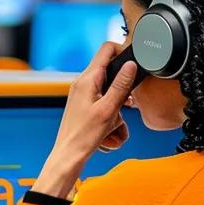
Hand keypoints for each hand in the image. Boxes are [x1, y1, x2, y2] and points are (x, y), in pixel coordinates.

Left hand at [31, 42, 139, 198]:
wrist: (69, 154)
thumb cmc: (84, 136)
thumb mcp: (109, 110)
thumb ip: (121, 85)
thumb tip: (131, 65)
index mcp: (87, 79)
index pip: (106, 49)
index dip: (123, 51)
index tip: (134, 63)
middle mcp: (83, 82)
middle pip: (110, 71)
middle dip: (123, 87)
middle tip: (126, 104)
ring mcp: (82, 93)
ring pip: (109, 89)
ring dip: (118, 105)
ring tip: (115, 123)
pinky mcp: (84, 104)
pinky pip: (104, 102)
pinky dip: (111, 113)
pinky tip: (111, 128)